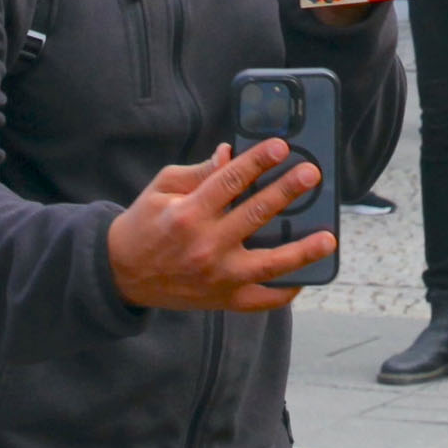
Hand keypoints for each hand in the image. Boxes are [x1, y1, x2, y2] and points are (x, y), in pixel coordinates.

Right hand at [107, 139, 329, 311]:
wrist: (119, 274)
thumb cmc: (144, 224)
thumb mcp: (163, 189)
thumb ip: (200, 172)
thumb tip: (232, 154)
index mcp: (188, 213)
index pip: (231, 180)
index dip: (259, 160)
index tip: (282, 146)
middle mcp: (205, 246)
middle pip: (255, 215)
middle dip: (287, 191)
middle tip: (312, 174)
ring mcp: (216, 277)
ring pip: (268, 265)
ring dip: (301, 251)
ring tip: (328, 238)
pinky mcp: (222, 300)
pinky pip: (261, 301)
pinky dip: (285, 293)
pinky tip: (306, 277)